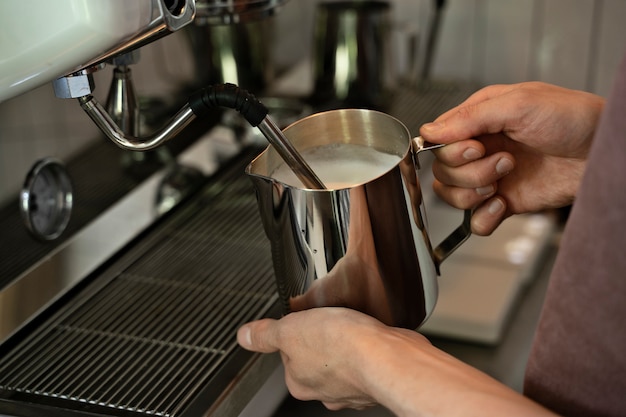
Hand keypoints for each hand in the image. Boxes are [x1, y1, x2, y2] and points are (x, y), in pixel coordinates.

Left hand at [237, 308, 558, 416]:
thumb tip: (241, 335)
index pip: (290, 359)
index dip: (292, 341)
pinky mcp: (387, 362)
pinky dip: (370, 337)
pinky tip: (373, 323)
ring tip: (349, 318)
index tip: (299, 328)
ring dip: (347, 338)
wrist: (390, 353)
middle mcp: (332, 385)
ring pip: (349, 355)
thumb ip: (267, 334)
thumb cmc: (345, 346)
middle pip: (319, 360)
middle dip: (320, 341)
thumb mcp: (292, 333)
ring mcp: (362, 379)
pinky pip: (372, 349)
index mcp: (305, 377)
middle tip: (327, 318)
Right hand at [419, 82, 603, 234]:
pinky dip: (484, 218)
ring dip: (473, 193)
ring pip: (452, 196)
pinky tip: (502, 204)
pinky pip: (475, 221)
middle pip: (442, 170)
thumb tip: (428, 132)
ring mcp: (490, 177)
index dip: (449, 150)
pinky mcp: (503, 202)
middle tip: (504, 161)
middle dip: (469, 171)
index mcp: (478, 120)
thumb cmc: (571, 118)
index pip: (437, 140)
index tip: (475, 148)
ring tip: (504, 180)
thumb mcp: (518, 104)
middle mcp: (480, 149)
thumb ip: (470, 118)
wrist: (602, 153)